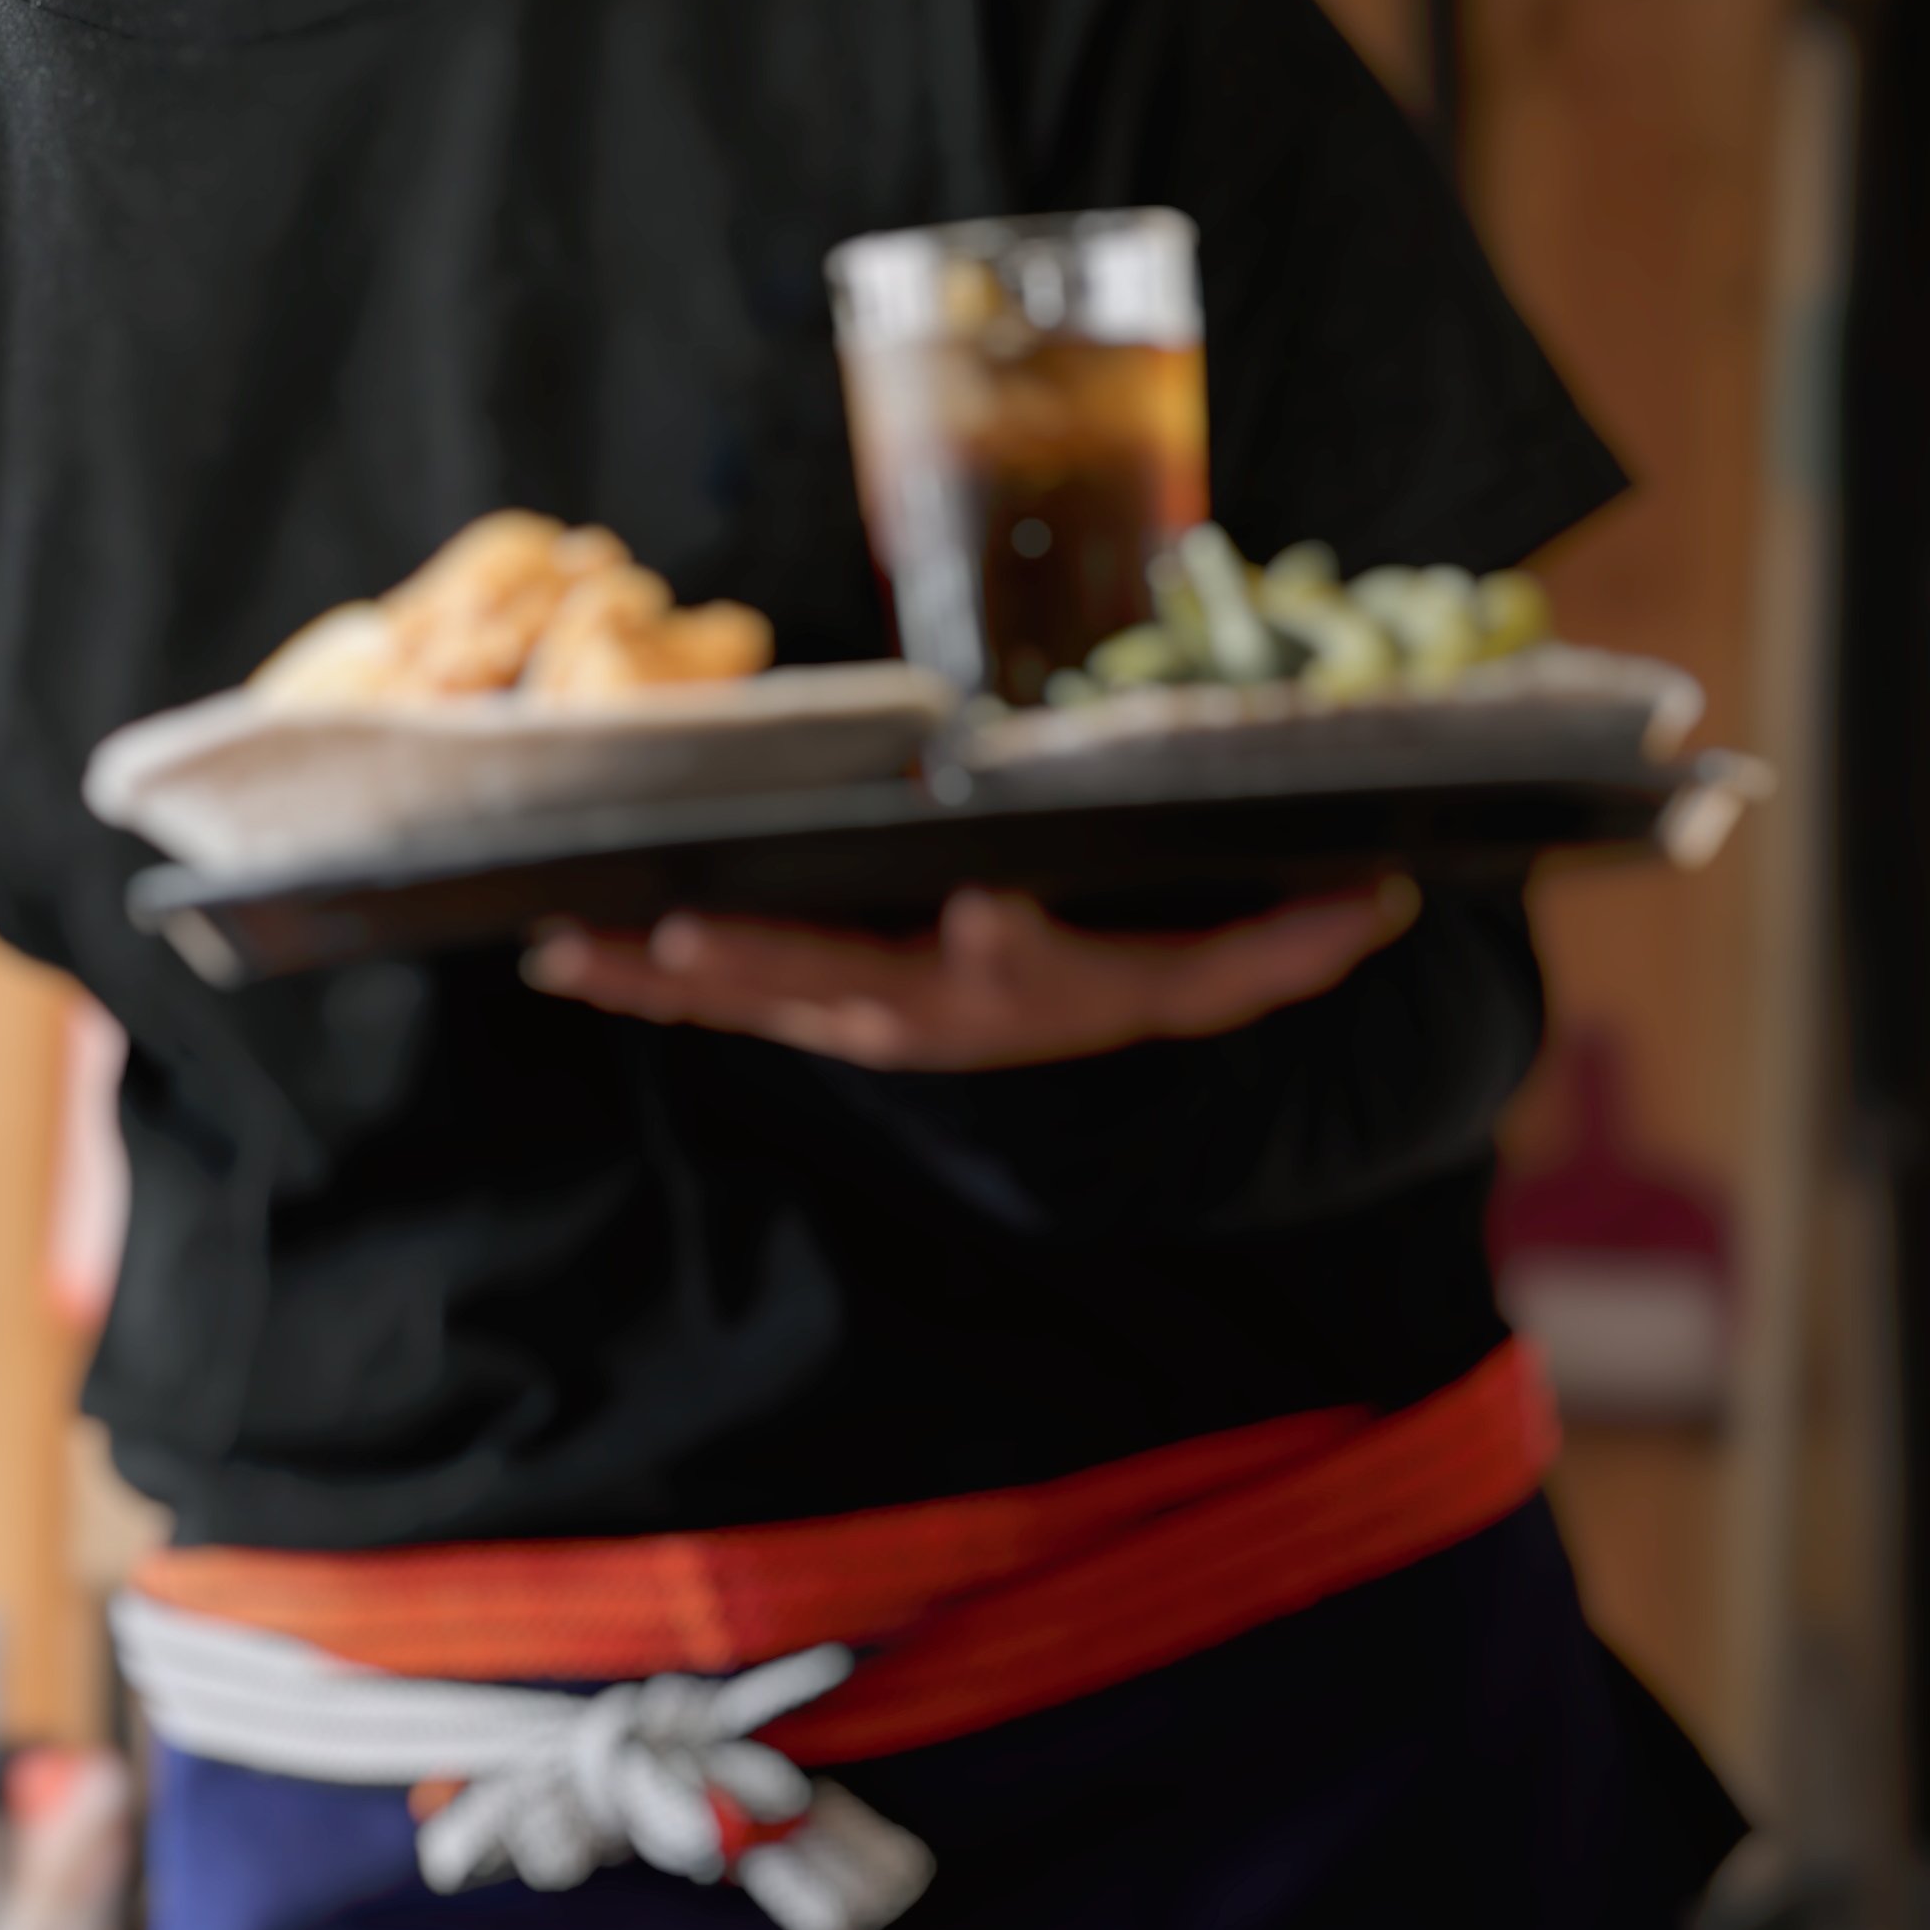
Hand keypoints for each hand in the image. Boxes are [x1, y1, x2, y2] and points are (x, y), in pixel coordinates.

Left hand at [515, 878, 1417, 1072]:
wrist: (1069, 1035)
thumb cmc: (1138, 964)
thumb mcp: (1223, 965)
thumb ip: (1288, 940)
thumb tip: (1376, 895)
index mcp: (1034, 983)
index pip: (1024, 963)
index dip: (1003, 940)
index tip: (982, 903)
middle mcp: (930, 1009)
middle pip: (844, 984)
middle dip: (766, 957)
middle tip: (689, 927)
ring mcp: (852, 1013)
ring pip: (749, 997)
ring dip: (657, 974)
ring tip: (566, 943)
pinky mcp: (798, 1004)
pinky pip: (706, 999)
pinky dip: (632, 978)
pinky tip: (553, 951)